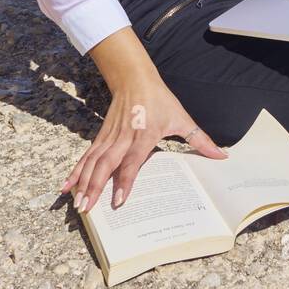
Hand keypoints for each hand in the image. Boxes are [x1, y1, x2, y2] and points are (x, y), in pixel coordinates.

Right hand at [60, 75, 227, 212]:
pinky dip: (76, 171)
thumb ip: (200, 140)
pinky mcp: (101, 136)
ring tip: (76, 204)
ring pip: (93, 162)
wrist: (135, 79)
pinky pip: (87, 156)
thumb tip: (221, 156)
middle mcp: (123, 137)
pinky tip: (66, 185)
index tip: (118, 200)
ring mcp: (109, 137)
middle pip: (106, 165)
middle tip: (86, 208)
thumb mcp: (182, 118)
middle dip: (95, 187)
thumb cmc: (160, 101)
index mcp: (144, 134)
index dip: (124, 181)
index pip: (132, 161)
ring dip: (83, 183)